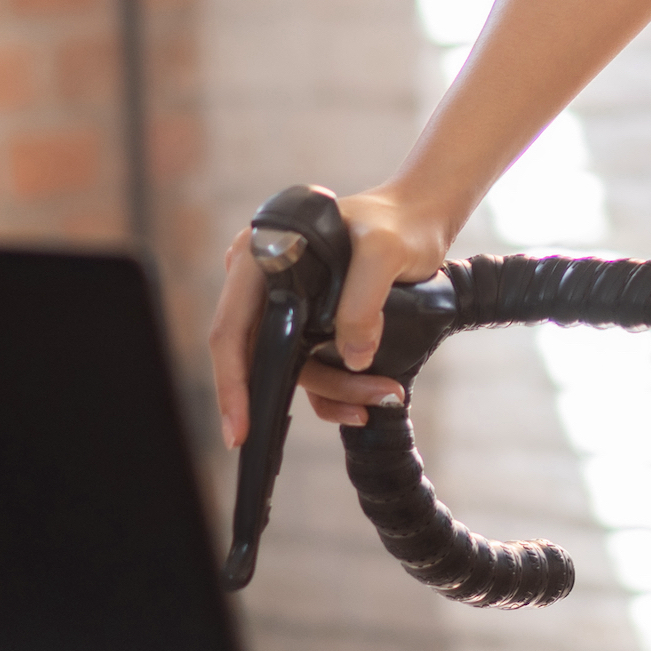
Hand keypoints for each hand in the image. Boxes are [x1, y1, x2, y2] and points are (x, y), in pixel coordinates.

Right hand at [208, 184, 457, 443]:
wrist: (419, 219)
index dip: (231, 382)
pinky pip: (312, 368)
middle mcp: (264, 283)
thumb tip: (352, 359)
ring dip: (337, 391)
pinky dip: (339, 390)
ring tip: (385, 394)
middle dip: (306, 393)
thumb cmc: (397, 223)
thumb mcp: (383, 250)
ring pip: (294, 369)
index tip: (240, 431)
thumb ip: (363, 300)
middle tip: (356, 413)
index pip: (231, 328)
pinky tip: (368, 400)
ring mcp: (286, 306)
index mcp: (260, 256)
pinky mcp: (310, 324)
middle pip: (262, 357)